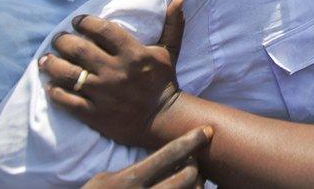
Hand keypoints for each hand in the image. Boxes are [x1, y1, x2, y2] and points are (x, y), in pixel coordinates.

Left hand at [40, 0, 184, 147]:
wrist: (163, 119)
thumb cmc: (164, 82)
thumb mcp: (169, 51)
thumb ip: (172, 25)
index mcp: (133, 54)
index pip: (102, 30)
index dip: (85, 22)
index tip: (77, 21)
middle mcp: (115, 71)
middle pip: (78, 49)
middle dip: (62, 40)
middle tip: (59, 39)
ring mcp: (103, 94)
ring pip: (67, 74)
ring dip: (52, 64)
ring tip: (46, 59)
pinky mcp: (95, 114)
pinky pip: (67, 100)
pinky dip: (55, 91)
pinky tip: (51, 85)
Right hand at [81, 128, 211, 188]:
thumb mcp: (105, 180)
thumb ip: (133, 170)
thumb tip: (165, 158)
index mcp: (129, 180)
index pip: (168, 154)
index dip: (191, 140)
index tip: (207, 130)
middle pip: (188, 176)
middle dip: (196, 166)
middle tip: (193, 163)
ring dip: (196, 184)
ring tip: (190, 179)